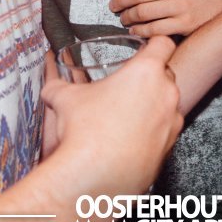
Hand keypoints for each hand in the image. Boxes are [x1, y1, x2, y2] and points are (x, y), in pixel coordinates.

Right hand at [41, 36, 182, 198]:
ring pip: (168, 106)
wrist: (92, 178)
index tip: (147, 48)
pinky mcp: (169, 149)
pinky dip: (152, 133)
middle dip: (151, 78)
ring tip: (127, 118)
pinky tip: (129, 141)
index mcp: (146, 73)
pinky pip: (165, 133)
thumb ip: (58, 86)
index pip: (164, 43)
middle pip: (167, 75)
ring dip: (153, 107)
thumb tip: (49, 86)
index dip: (155, 43)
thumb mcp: (65, 99)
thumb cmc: (84, 132)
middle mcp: (166, 95)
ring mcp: (171, 123)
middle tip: (129, 88)